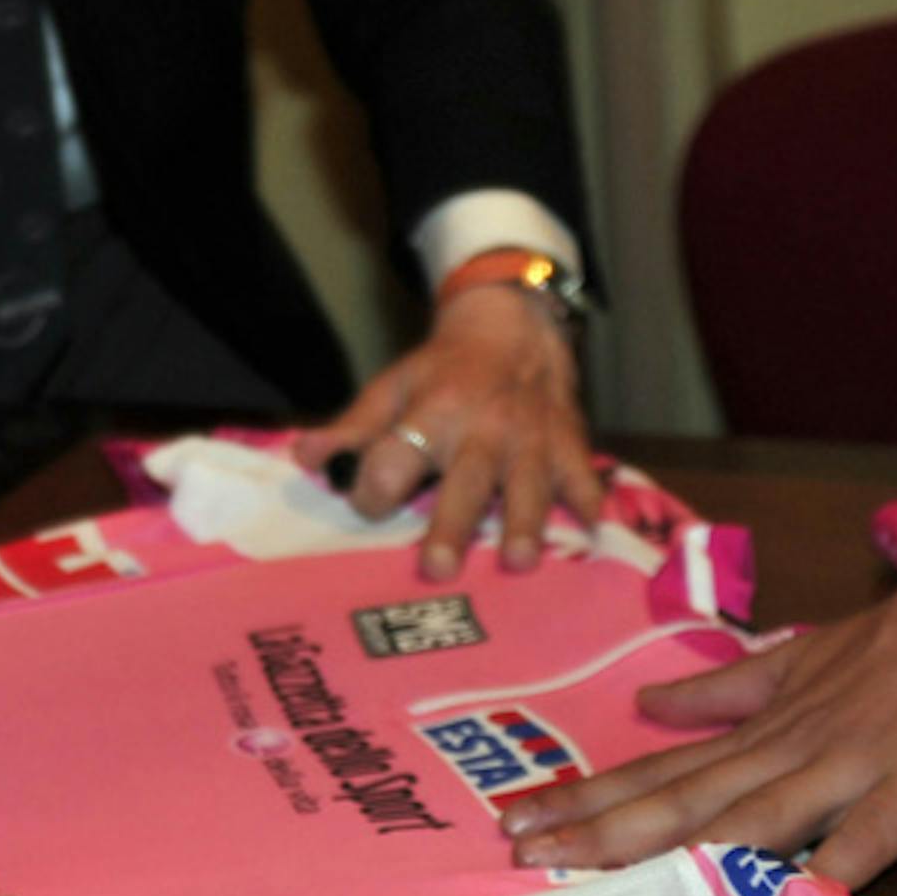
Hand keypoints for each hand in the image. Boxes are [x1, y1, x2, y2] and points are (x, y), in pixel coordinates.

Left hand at [293, 284, 602, 575]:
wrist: (512, 328)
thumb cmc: (443, 371)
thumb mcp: (393, 388)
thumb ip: (352, 429)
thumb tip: (304, 459)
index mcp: (432, 412)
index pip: (396, 455)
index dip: (376, 486)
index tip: (366, 506)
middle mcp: (483, 427)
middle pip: (465, 480)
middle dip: (451, 523)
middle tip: (436, 567)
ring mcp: (531, 438)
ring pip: (529, 485)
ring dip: (524, 524)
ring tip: (518, 563)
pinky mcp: (568, 443)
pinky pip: (582, 475)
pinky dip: (588, 501)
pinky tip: (591, 530)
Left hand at [496, 491, 896, 889]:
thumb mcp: (802, 657)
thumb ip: (727, 689)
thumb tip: (649, 705)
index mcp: (763, 723)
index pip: (660, 766)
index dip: (588, 795)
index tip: (517, 817)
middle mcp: (789, 747)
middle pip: (682, 795)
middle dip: (599, 827)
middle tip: (522, 851)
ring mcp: (849, 766)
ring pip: (750, 815)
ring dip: (677, 850)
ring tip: (607, 880)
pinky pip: (868, 834)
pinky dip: (831, 867)